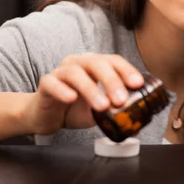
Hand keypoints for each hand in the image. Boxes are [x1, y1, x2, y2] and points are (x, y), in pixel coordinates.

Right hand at [22, 53, 143, 134]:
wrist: (46, 116)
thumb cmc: (74, 109)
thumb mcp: (99, 111)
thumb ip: (115, 111)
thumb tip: (138, 122)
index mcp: (95, 66)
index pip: (113, 61)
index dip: (126, 70)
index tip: (137, 84)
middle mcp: (78, 64)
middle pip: (96, 63)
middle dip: (112, 80)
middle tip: (121, 99)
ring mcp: (60, 72)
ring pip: (75, 73)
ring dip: (91, 89)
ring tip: (102, 106)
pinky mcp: (45, 84)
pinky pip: (52, 83)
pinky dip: (62, 90)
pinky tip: (71, 98)